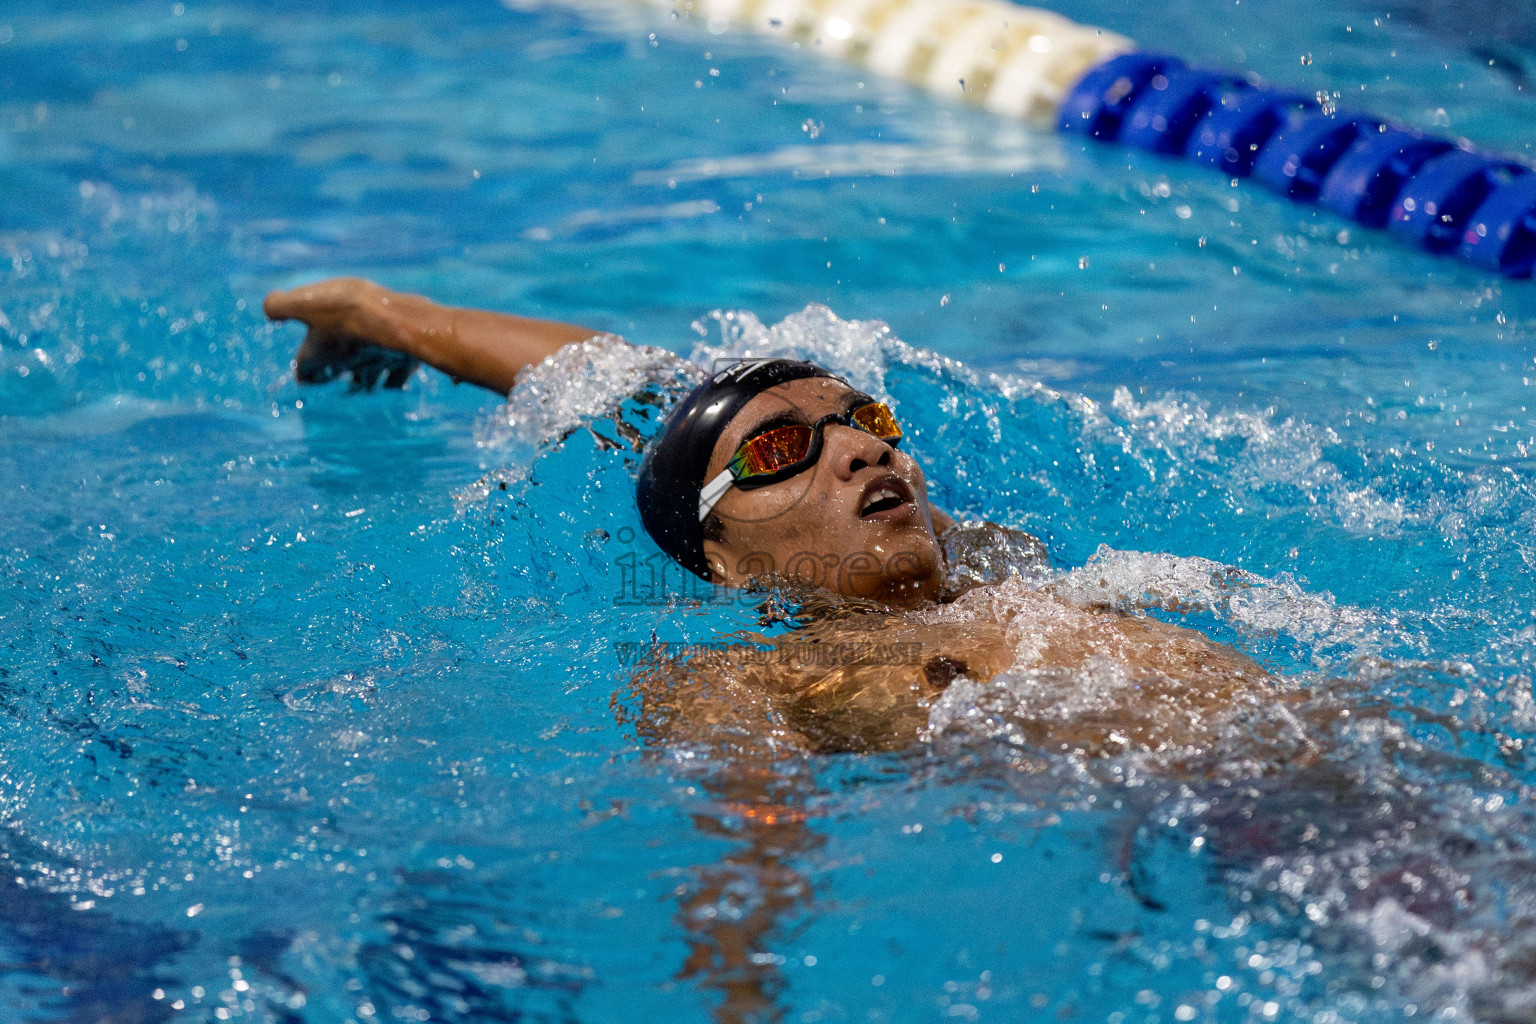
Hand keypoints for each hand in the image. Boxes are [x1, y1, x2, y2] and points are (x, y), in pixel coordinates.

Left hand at [264, 278, 420, 390]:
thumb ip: (279, 306)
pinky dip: (393, 379)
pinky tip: (394, 373)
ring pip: (367, 381)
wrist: (394, 321)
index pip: (303, 373)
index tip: (306, 373)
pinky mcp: (402, 363)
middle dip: (335, 377)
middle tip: (336, 374)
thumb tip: (269, 311)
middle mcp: (345, 365)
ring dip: (364, 381)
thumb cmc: (344, 312)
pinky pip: (396, 379)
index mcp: (318, 354)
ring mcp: (375, 366)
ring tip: (365, 379)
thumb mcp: (302, 301)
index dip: (303, 373)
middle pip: (336, 378)